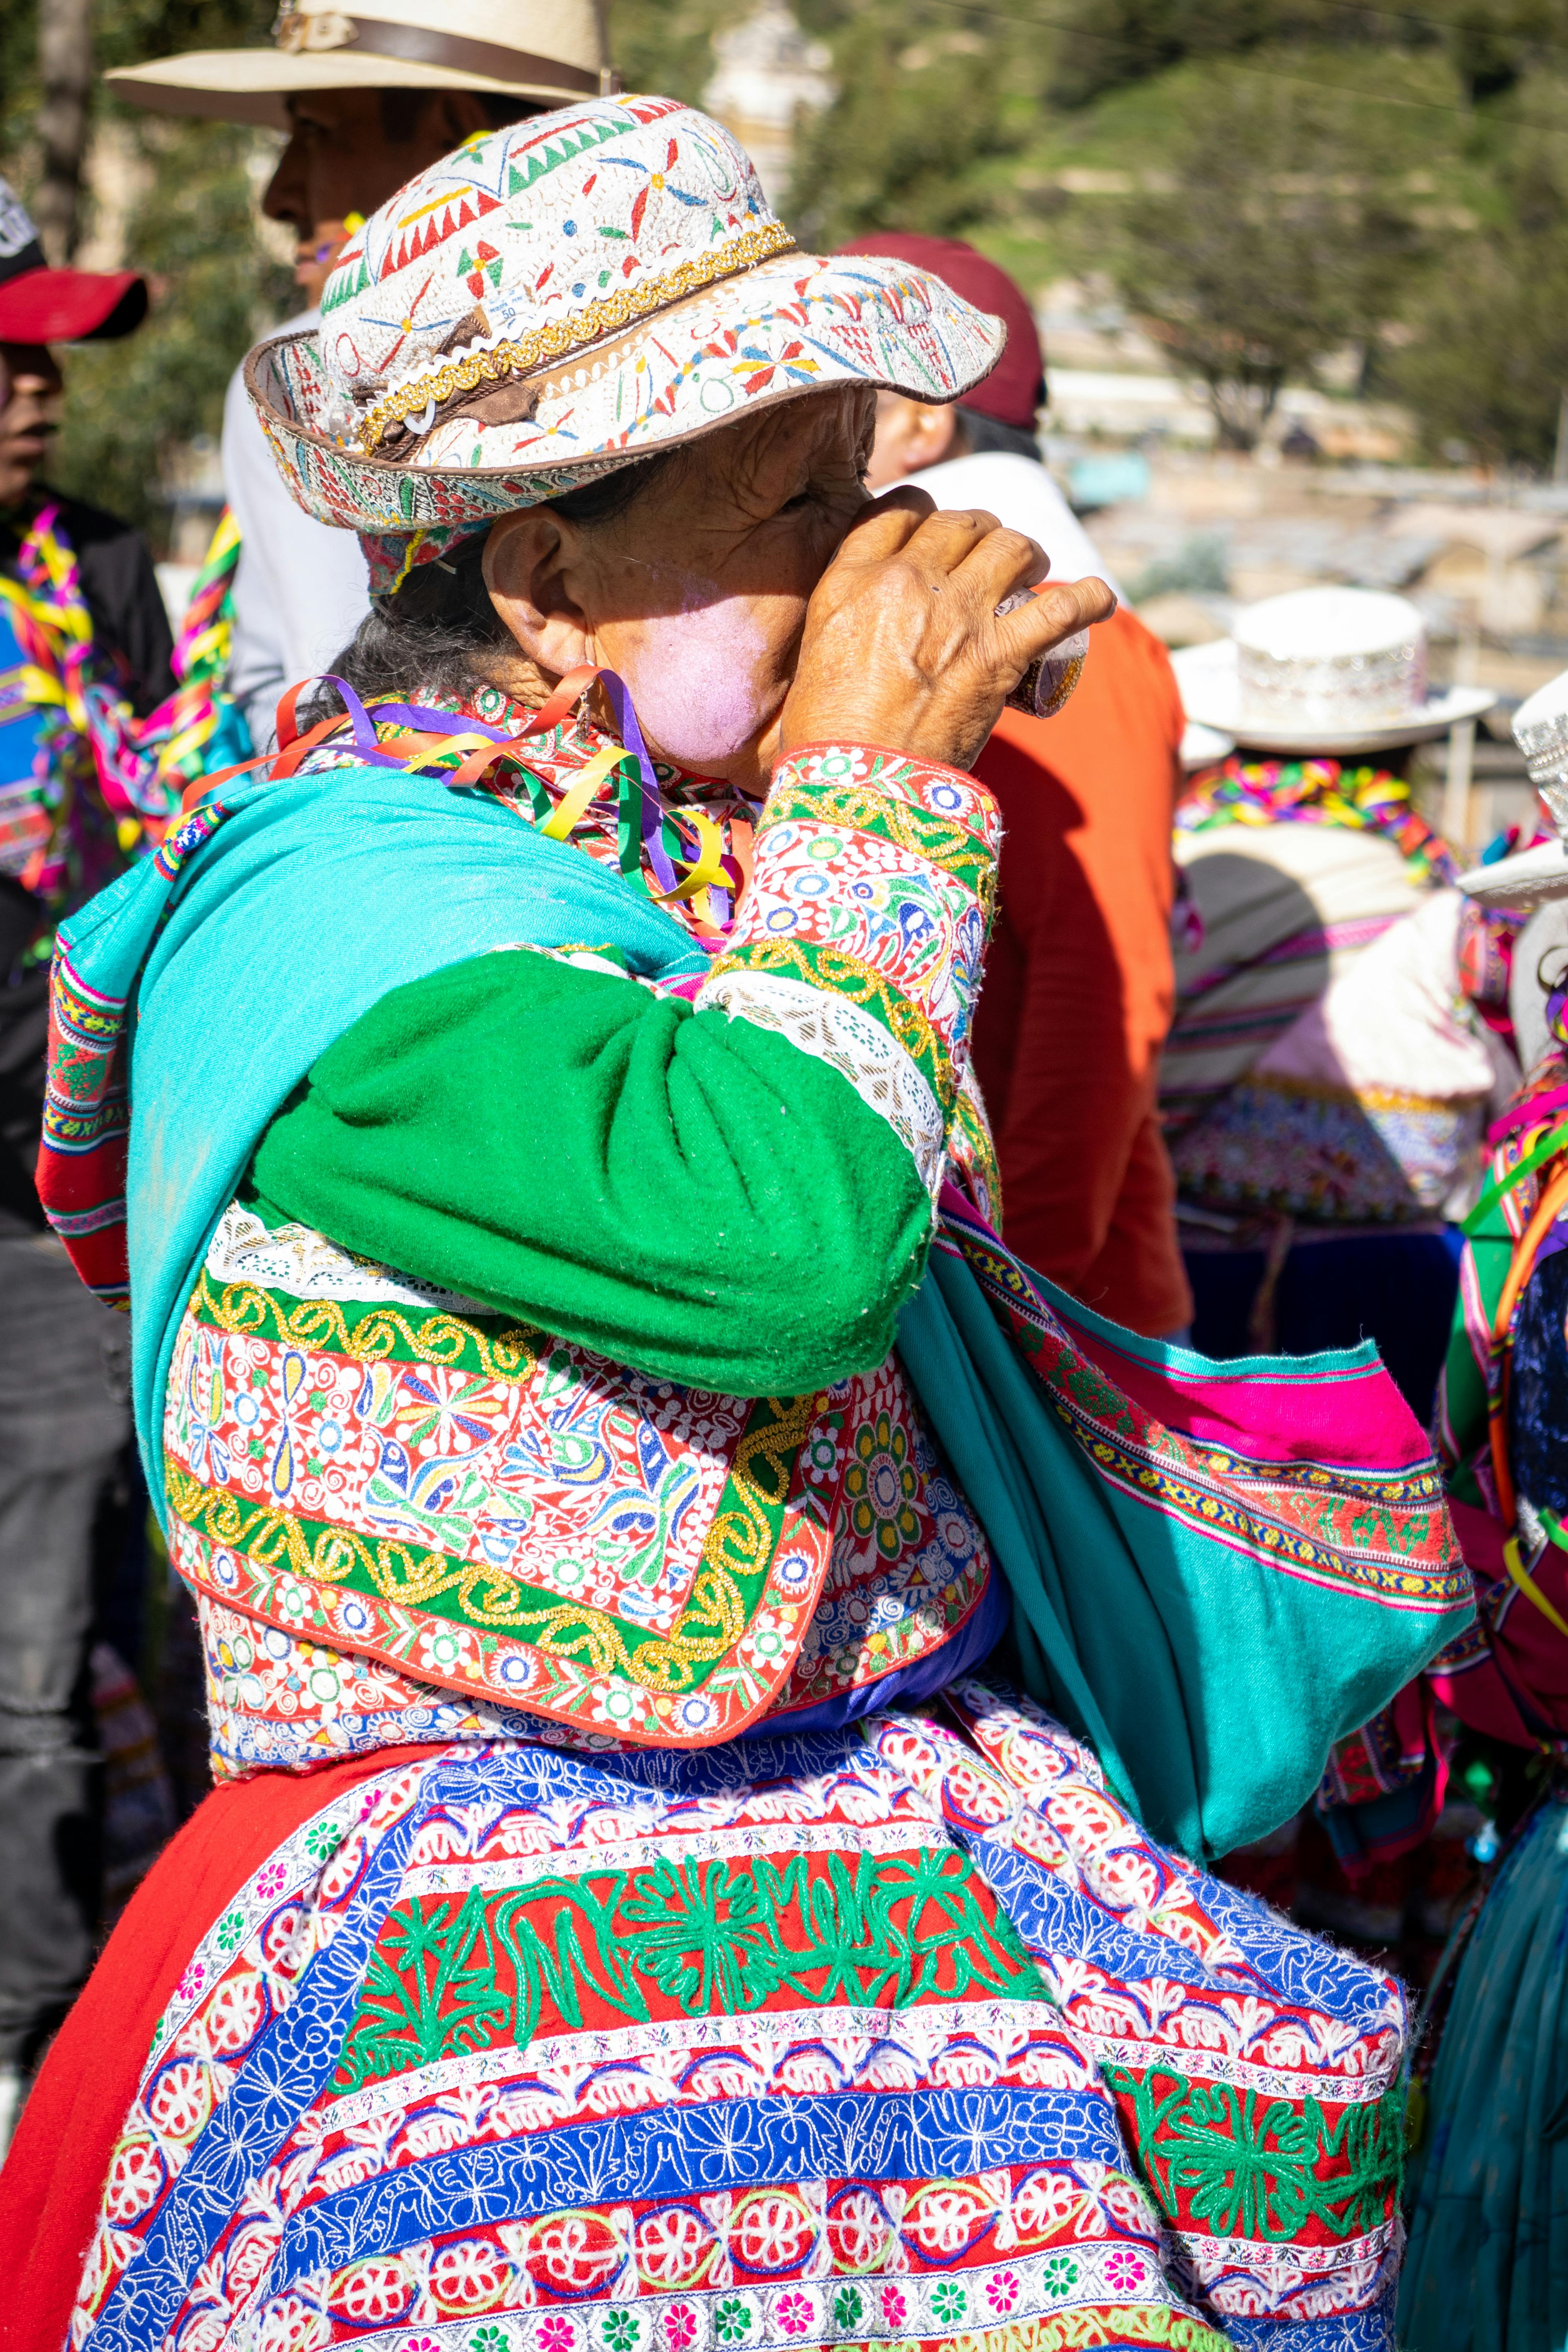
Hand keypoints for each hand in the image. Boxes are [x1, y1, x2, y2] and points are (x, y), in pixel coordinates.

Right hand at [777, 489, 1116, 773]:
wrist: (859, 789)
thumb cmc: (826, 739)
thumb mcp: (815, 657)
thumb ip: (838, 623)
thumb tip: (859, 630)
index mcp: (852, 579)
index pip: (898, 509)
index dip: (926, 514)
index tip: (937, 534)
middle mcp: (908, 581)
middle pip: (959, 522)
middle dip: (980, 531)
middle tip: (992, 556)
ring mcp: (960, 614)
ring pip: (1010, 546)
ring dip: (1027, 552)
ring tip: (1035, 569)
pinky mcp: (1002, 653)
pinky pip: (1061, 608)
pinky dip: (1088, 600)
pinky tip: (1100, 599)